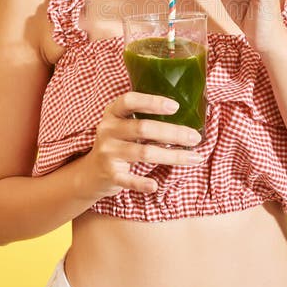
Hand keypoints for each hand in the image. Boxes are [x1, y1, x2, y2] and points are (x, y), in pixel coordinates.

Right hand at [80, 92, 203, 198]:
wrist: (91, 173)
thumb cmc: (118, 143)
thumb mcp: (123, 125)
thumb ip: (144, 118)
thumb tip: (186, 114)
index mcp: (113, 113)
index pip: (129, 101)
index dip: (151, 102)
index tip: (175, 106)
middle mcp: (107, 130)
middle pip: (143, 128)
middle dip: (173, 132)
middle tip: (195, 137)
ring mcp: (107, 152)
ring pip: (144, 153)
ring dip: (172, 156)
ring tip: (195, 157)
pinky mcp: (109, 174)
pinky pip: (128, 180)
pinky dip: (142, 183)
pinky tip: (155, 186)